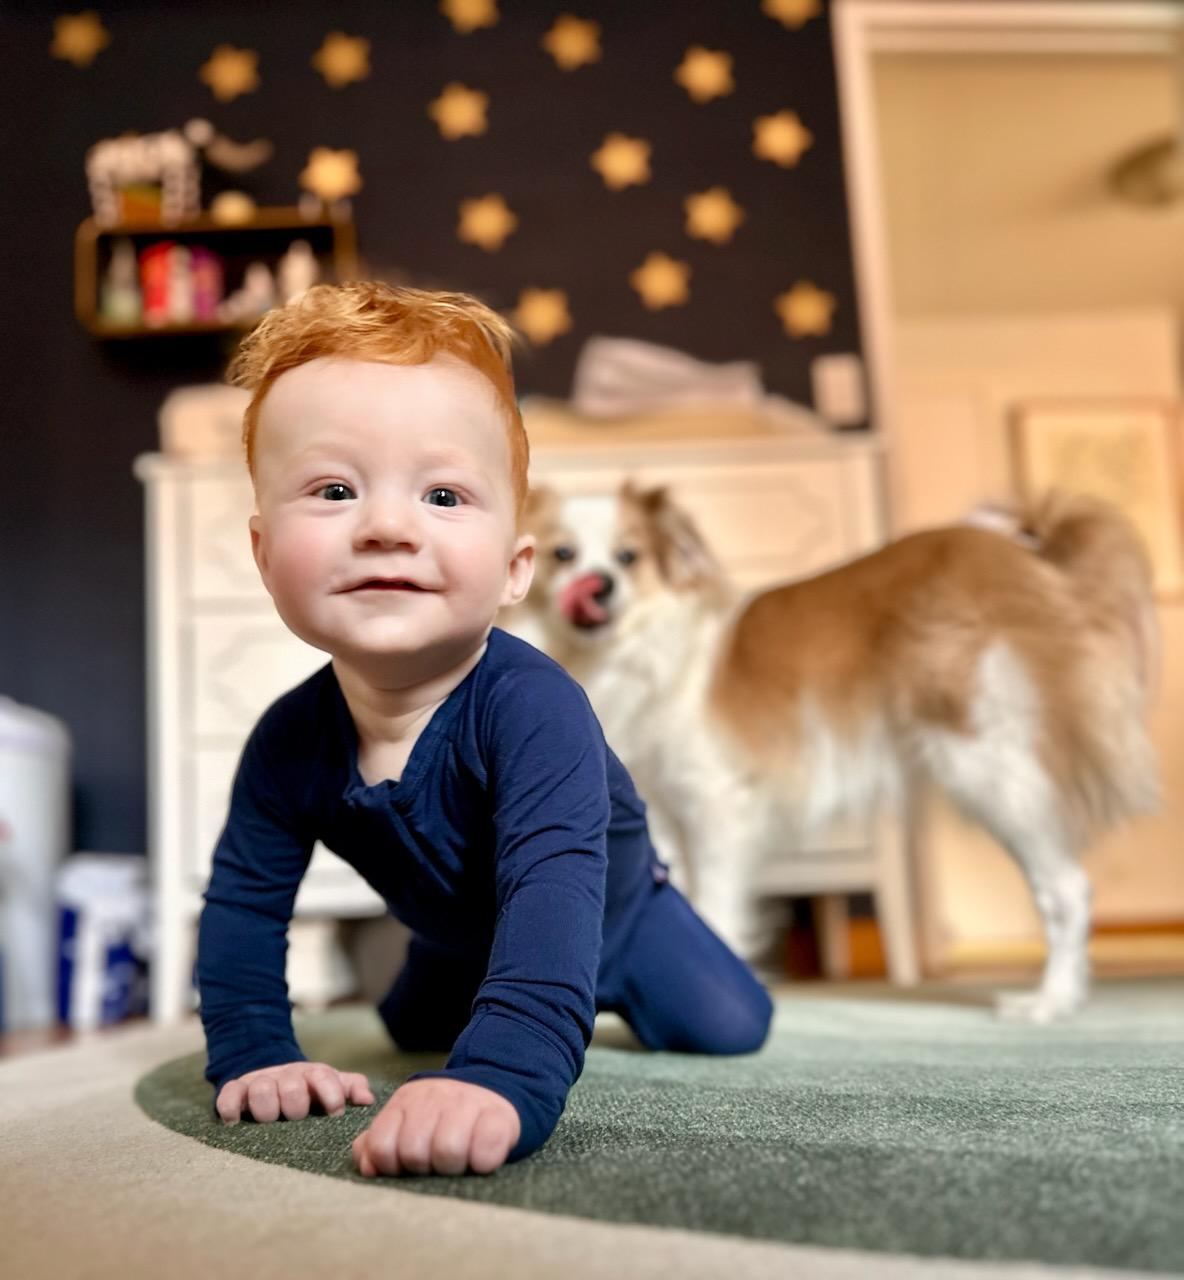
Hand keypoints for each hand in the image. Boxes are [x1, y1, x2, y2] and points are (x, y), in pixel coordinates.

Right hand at [215, 1060, 374, 1123]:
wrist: (270, 1071)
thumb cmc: (307, 1088)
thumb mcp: (331, 1084)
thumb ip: (351, 1087)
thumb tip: (368, 1100)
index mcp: (312, 1075)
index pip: (324, 1077)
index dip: (331, 1094)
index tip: (335, 1113)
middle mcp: (286, 1076)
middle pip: (291, 1088)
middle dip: (296, 1107)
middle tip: (296, 1119)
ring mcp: (260, 1082)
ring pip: (261, 1090)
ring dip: (266, 1108)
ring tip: (270, 1121)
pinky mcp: (235, 1090)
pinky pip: (228, 1096)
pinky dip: (230, 1109)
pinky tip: (236, 1122)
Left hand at [352, 1077, 520, 1176]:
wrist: (491, 1093)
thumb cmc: (441, 1120)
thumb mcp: (405, 1124)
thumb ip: (377, 1144)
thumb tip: (369, 1167)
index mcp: (406, 1101)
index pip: (381, 1145)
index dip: (391, 1166)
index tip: (406, 1166)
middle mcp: (435, 1096)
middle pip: (414, 1151)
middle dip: (423, 1168)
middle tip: (436, 1163)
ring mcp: (468, 1103)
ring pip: (448, 1152)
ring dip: (453, 1167)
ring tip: (458, 1161)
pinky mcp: (500, 1116)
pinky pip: (485, 1152)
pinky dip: (482, 1162)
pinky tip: (481, 1159)